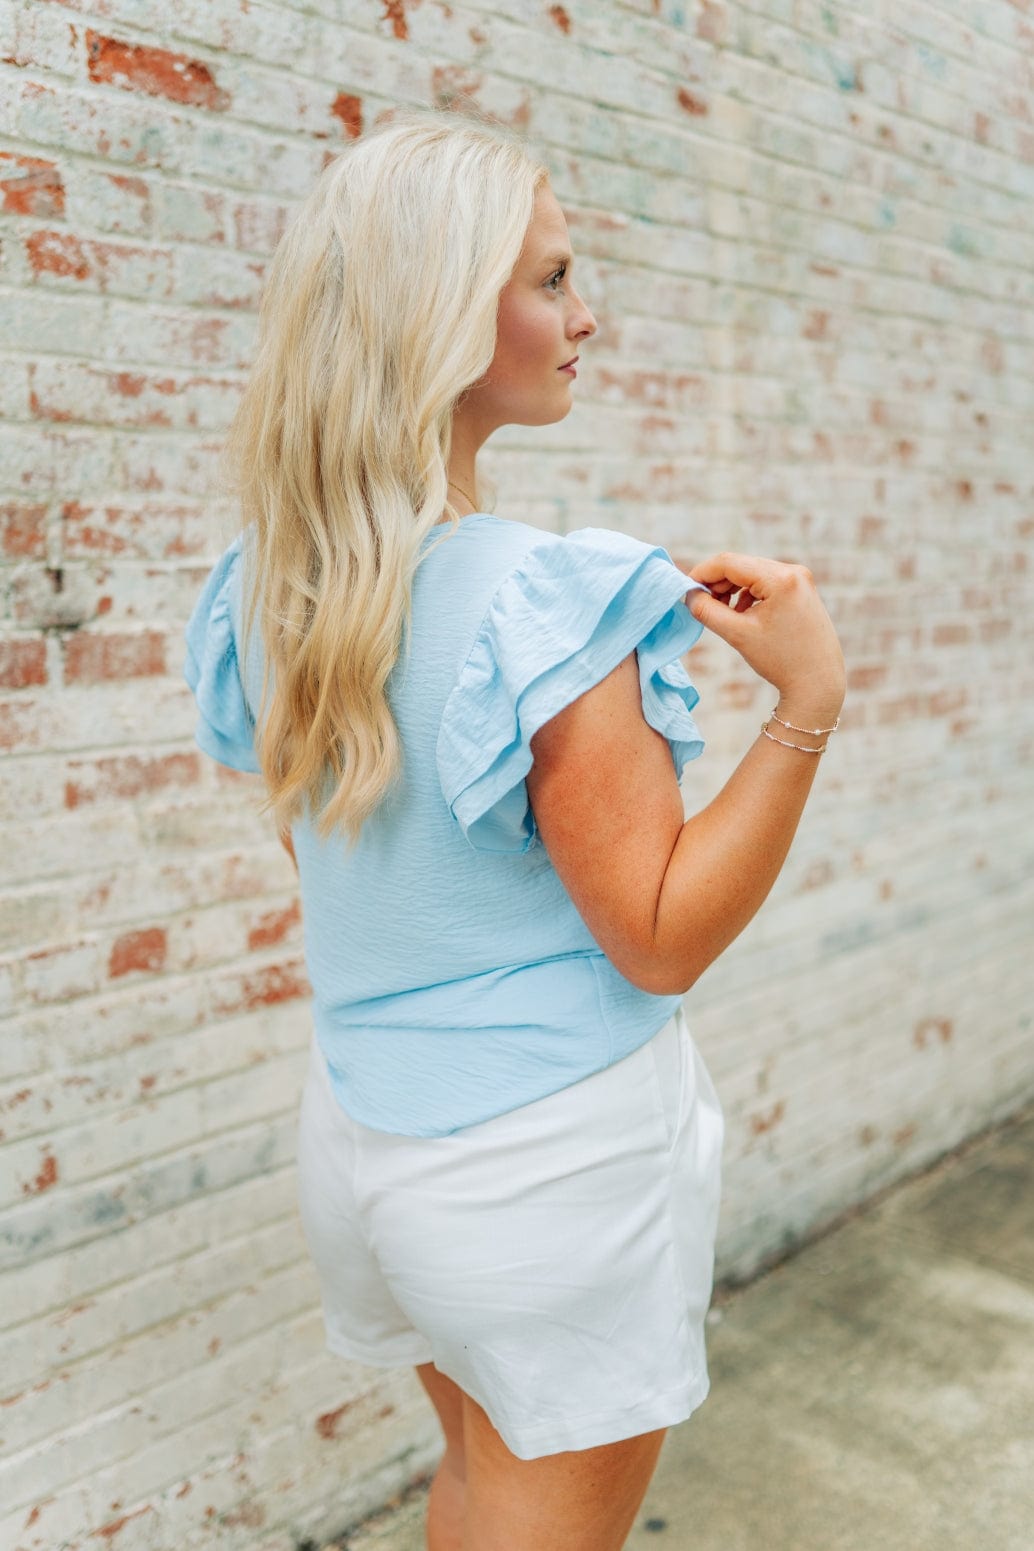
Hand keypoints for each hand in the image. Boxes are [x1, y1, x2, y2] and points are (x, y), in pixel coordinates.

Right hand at [687, 552, 845, 720]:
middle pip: (741, 566)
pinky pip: (766, 583)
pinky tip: (742, 614)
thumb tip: (688, 595)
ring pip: (752, 574)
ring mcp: (800, 580)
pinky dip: (748, 594)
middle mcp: (794, 572)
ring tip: (722, 613)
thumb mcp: (738, 635)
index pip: (729, 563)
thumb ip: (707, 611)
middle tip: (701, 605)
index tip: (686, 590)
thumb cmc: (781, 661)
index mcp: (780, 579)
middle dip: (717, 583)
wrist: (818, 682)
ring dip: (731, 589)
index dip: (702, 573)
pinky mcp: (802, 590)